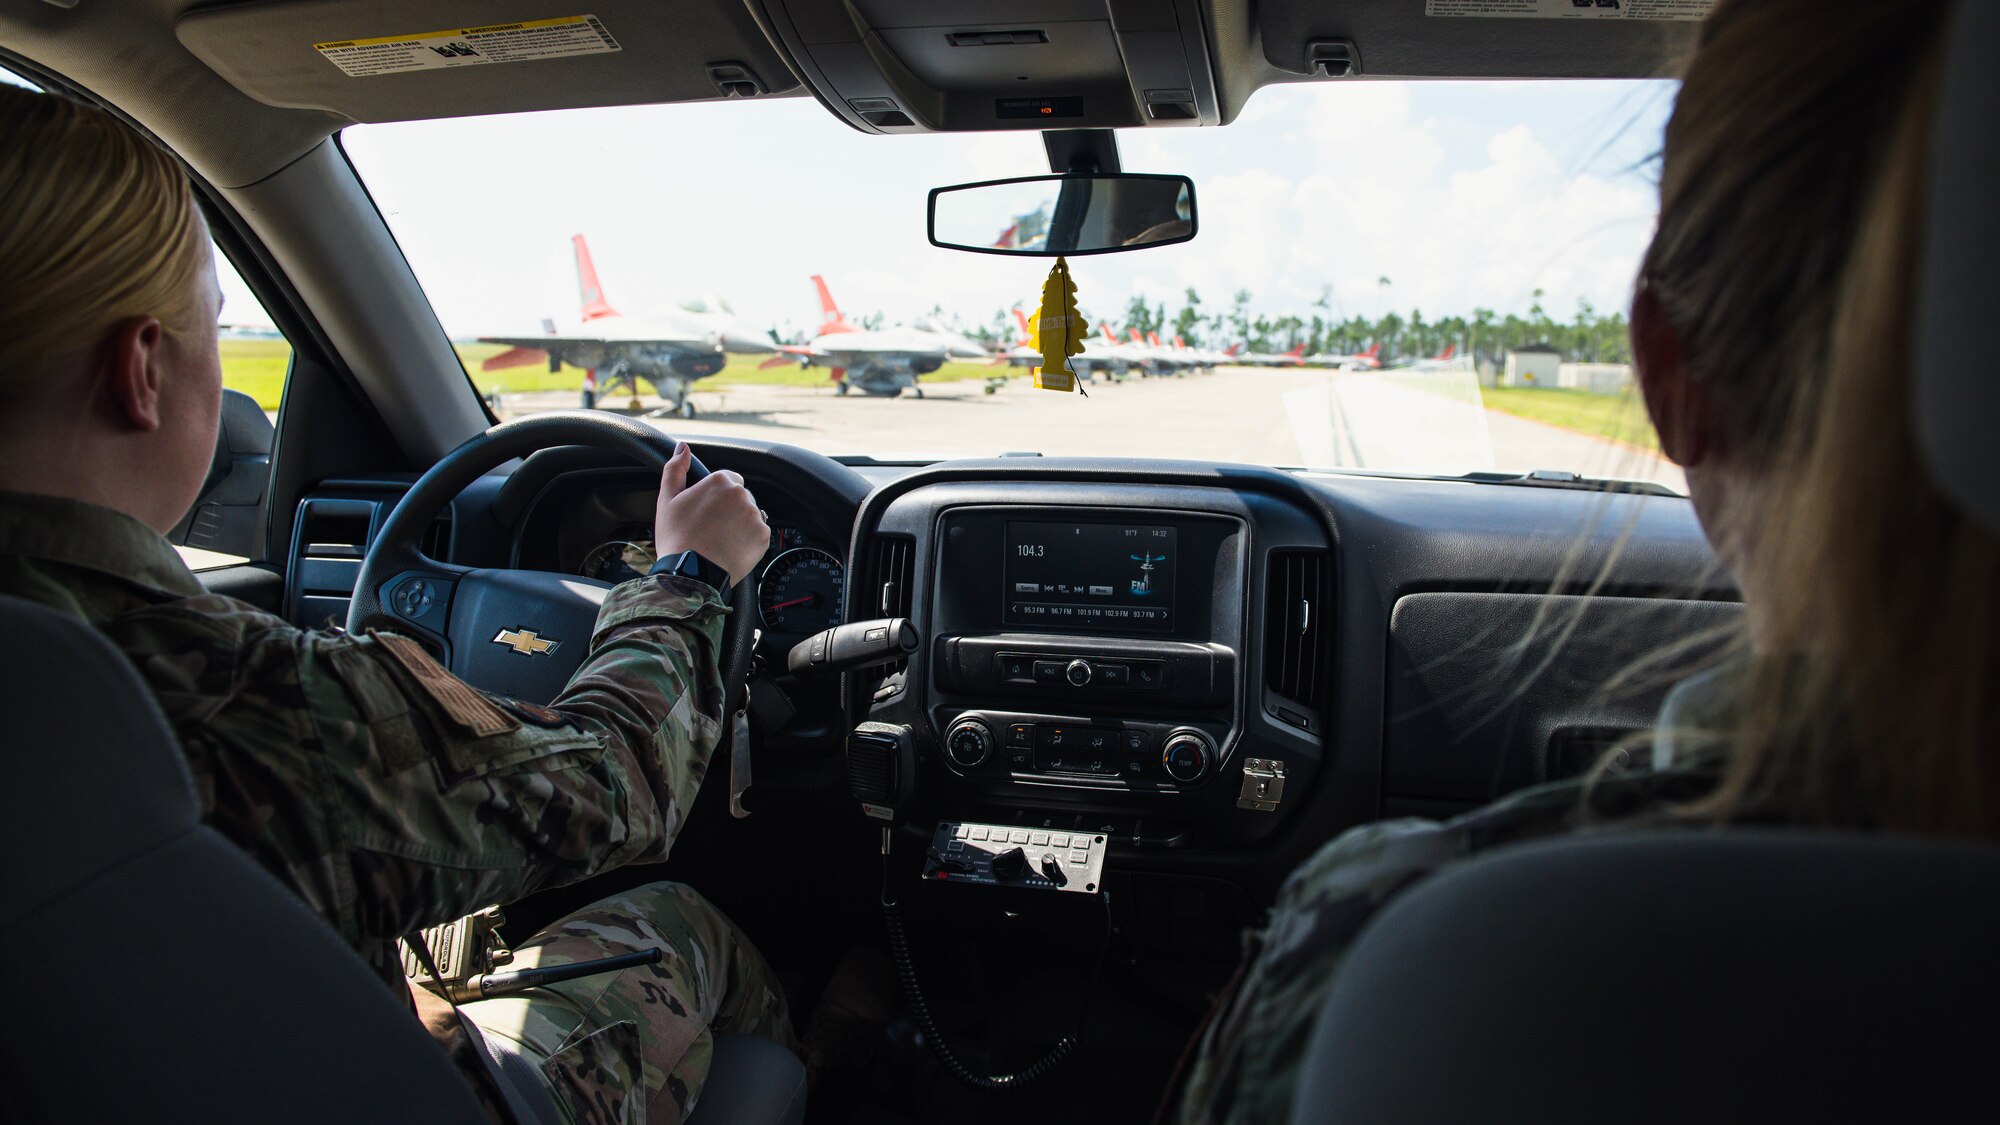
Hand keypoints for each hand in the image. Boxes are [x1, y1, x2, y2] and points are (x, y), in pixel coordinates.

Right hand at [652, 445, 766, 584]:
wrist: (691, 574)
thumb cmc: (677, 538)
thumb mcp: (667, 499)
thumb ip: (675, 469)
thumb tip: (682, 448)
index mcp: (720, 481)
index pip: (728, 480)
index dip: (716, 496)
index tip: (707, 511)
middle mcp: (742, 495)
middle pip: (740, 497)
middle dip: (729, 509)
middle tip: (710, 528)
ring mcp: (755, 516)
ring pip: (749, 514)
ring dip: (739, 523)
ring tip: (719, 539)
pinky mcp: (763, 536)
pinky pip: (758, 533)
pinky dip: (747, 540)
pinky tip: (730, 547)